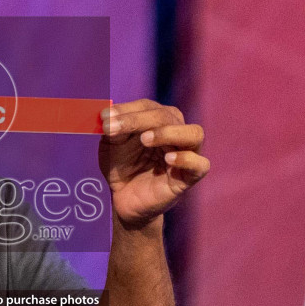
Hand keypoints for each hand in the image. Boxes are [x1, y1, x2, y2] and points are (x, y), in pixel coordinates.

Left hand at [98, 99, 208, 226]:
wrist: (124, 199)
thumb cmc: (122, 166)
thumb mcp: (111, 145)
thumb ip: (112, 128)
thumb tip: (108, 114)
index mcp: (159, 119)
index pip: (147, 106)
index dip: (126, 110)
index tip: (104, 118)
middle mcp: (177, 131)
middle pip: (167, 116)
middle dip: (137, 120)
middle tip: (114, 128)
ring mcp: (187, 153)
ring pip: (194, 133)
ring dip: (168, 132)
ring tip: (145, 139)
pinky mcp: (190, 176)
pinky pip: (200, 164)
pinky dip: (186, 159)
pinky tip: (168, 159)